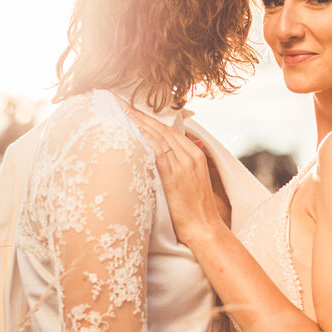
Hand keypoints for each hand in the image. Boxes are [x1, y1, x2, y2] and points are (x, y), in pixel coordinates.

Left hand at [125, 110, 222, 244]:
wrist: (204, 226)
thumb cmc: (197, 207)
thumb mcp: (197, 179)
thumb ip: (189, 162)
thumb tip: (184, 148)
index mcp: (196, 155)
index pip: (173, 130)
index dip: (155, 120)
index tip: (140, 111)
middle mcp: (190, 156)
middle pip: (165, 130)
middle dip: (145, 116)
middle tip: (127, 105)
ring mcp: (183, 165)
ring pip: (160, 137)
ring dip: (142, 123)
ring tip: (127, 112)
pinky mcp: (173, 176)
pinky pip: (158, 151)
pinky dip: (147, 138)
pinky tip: (136, 130)